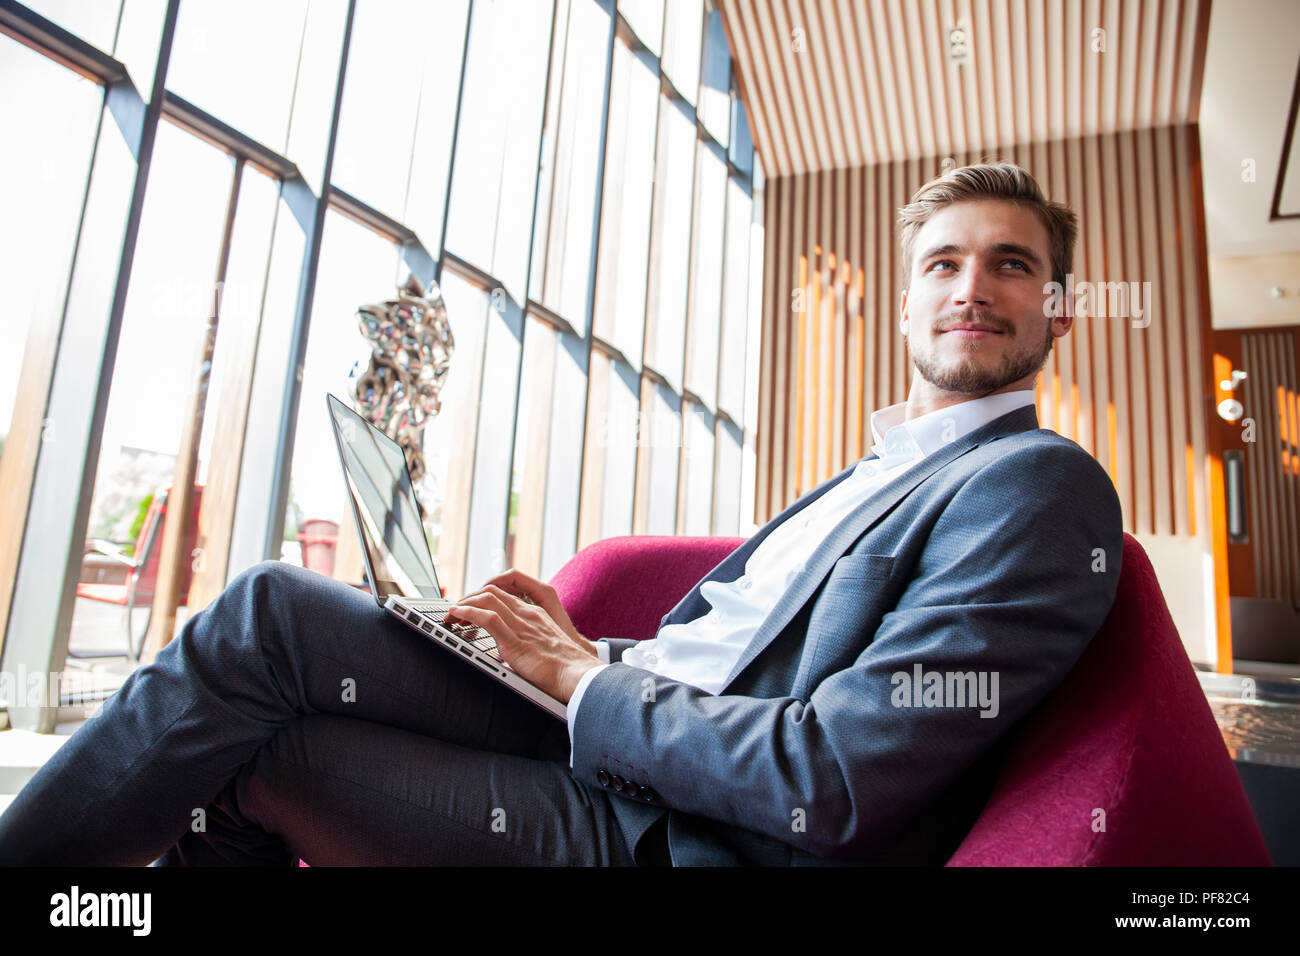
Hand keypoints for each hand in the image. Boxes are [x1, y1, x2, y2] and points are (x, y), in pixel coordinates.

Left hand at [447, 571, 600, 703]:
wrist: (577, 676)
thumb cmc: (565, 671)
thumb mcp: (544, 650)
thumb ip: (528, 646)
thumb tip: (510, 658)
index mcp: (536, 615)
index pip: (504, 596)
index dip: (482, 598)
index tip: (468, 609)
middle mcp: (528, 615)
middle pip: (492, 592)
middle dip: (468, 598)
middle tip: (454, 610)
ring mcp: (522, 625)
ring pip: (487, 600)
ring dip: (464, 603)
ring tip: (450, 613)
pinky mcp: (515, 640)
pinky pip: (487, 618)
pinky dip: (468, 613)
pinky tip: (457, 615)